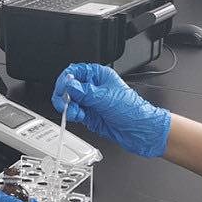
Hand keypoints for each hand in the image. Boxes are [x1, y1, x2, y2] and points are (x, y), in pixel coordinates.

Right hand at [52, 62, 170, 157]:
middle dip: (64, 94)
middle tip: (64, 102)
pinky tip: (78, 116)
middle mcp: (93, 87)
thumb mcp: (105, 97)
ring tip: (73, 111)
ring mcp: (91, 102)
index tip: (63, 88)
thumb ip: (84, 91)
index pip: (76, 71)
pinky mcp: (89, 115)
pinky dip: (73, 114)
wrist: (139, 130)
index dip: (66, 79)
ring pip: (70, 100)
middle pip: (69, 86)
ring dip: (68, 106)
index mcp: (99, 76)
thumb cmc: (132, 110)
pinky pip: (74, 112)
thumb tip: (69, 85)